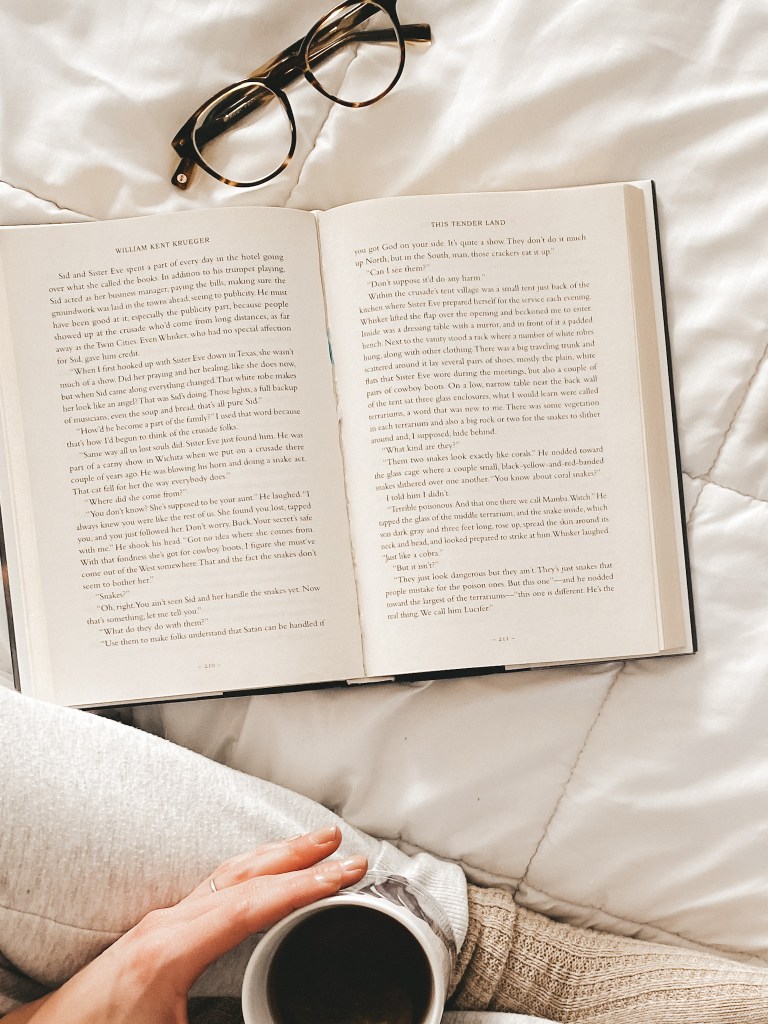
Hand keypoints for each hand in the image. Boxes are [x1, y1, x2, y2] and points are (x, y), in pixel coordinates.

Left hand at [8, 826, 365, 1023]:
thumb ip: (235, 1021)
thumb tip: (276, 1017)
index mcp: (171, 951)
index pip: (251, 906)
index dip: (302, 888)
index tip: (341, 873)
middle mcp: (166, 924)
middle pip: (244, 875)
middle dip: (297, 856)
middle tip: (340, 843)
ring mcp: (161, 921)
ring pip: (228, 874)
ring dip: (275, 855)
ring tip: (312, 843)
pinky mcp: (158, 929)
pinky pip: (215, 886)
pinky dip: (251, 870)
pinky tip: (263, 870)